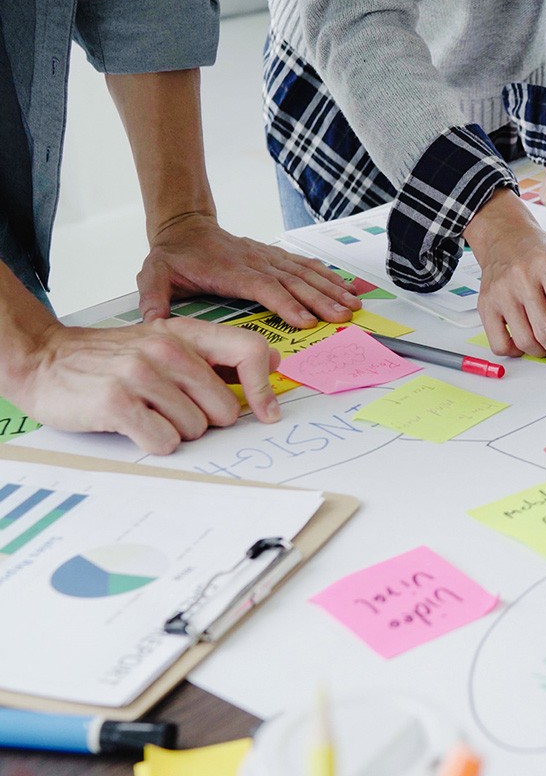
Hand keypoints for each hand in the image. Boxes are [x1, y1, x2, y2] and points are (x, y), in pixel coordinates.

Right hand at [10, 318, 280, 454]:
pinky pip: (165, 442)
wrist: (43, 359)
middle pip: (226, 410)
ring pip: (196, 430)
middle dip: (206, 420)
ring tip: (147, 411)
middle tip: (174, 409)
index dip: (266, 390)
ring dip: (175, 431)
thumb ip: (216, 355)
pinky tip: (134, 425)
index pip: (250, 351)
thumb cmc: (113, 359)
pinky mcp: (117, 402)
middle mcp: (166, 348)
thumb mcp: (167, 343)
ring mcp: (141, 374)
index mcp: (186, 333)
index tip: (268, 414)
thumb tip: (272, 363)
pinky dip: (153, 442)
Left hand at [138, 213, 361, 327]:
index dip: (286, 303)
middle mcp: (255, 261)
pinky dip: (326, 275)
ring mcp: (267, 257)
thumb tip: (152, 321)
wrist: (185, 227)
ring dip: (331, 288)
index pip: (264, 287)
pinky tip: (344, 285)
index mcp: (231, 270)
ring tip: (353, 305)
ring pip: (305, 273)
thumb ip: (154, 296)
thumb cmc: (173, 256)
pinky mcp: (274, 256)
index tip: (306, 321)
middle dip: (321, 299)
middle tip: (343, 316)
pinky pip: (304, 265)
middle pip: (293, 281)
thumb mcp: (154, 274)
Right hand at [465, 189, 545, 359]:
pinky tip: (524, 342)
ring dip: (542, 352)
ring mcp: (501, 293)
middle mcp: (522, 278)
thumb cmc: (540, 254)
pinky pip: (499, 344)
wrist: (506, 238)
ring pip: (524, 341)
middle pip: (545, 331)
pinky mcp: (486, 305)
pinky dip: (516, 352)